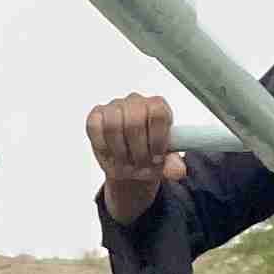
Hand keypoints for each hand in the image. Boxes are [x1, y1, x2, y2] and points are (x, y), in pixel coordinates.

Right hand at [87, 94, 179, 224]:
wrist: (131, 163)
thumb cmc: (150, 156)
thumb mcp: (165, 164)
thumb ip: (173, 165)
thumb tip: (177, 171)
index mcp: (158, 106)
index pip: (158, 113)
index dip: (157, 138)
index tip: (157, 157)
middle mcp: (136, 101)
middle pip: (134, 120)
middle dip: (138, 150)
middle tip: (141, 165)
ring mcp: (115, 106)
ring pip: (113, 125)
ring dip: (120, 151)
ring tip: (126, 164)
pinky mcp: (96, 115)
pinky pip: (95, 127)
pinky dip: (104, 147)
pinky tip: (112, 156)